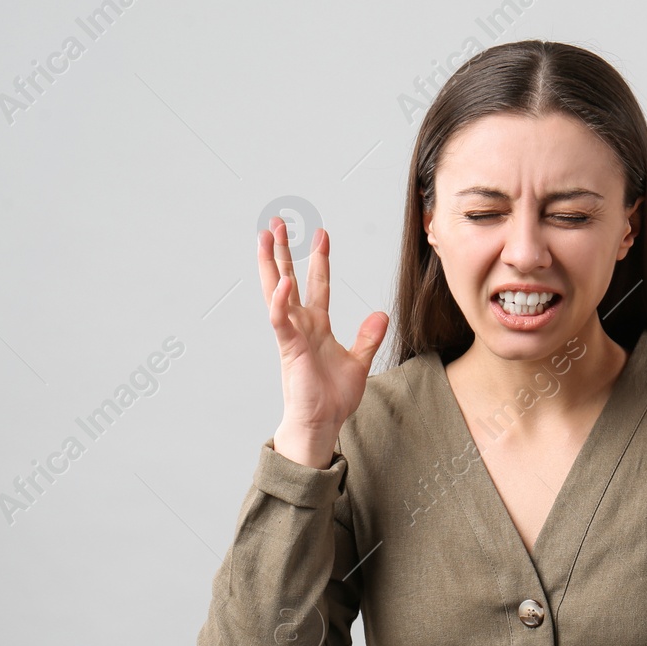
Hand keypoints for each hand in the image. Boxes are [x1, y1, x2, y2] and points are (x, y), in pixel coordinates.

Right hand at [258, 217, 388, 466]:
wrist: (322, 422)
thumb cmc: (333, 397)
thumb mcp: (359, 362)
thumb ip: (368, 337)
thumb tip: (381, 314)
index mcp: (316, 326)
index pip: (317, 284)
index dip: (319, 259)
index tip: (321, 234)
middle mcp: (301, 325)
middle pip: (290, 279)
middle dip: (284, 251)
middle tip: (278, 222)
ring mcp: (292, 334)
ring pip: (277, 292)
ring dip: (271, 264)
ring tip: (265, 236)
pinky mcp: (288, 348)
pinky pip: (281, 320)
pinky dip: (281, 301)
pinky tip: (281, 282)